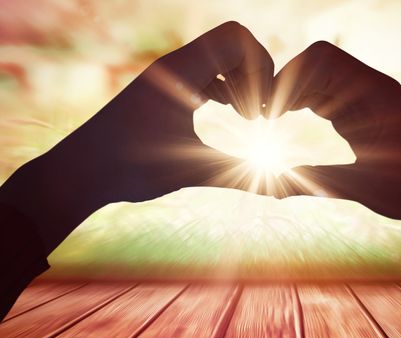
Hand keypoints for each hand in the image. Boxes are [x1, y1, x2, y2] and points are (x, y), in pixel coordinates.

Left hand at [0, 21, 273, 251]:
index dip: (261, 68)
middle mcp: (174, 65)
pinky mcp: (164, 88)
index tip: (262, 109)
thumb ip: (239, 175)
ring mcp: (168, 75)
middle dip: (256, 74)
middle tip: (258, 115)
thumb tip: (280, 195)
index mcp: (180, 72)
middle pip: (233, 42)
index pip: (236, 38)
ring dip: (240, 81)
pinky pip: (204, 72)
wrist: (80, 171)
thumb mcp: (191, 170)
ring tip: (248, 117)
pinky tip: (230, 113)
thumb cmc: (130, 169)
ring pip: (219, 57)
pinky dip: (224, 86)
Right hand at [271, 41, 400, 264]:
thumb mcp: (356, 187)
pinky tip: (289, 115)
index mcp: (377, 94)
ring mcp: (368, 96)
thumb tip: (271, 190)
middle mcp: (373, 87)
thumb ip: (312, 183)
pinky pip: (329, 91)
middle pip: (318, 62)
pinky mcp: (363, 108)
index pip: (323, 61)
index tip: (272, 110)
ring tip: (273, 115)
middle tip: (268, 113)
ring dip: (295, 90)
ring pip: (321, 75)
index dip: (291, 78)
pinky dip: (305, 99)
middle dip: (288, 82)